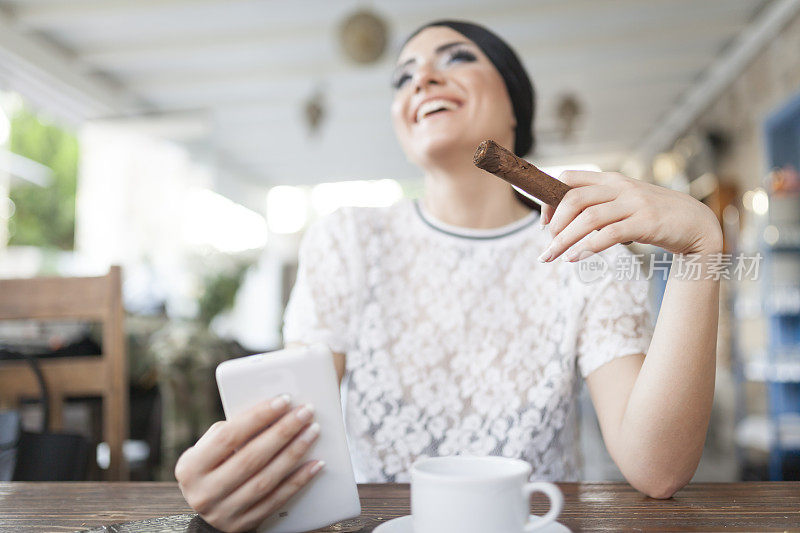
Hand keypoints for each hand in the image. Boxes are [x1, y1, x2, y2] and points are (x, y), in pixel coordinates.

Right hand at [174, 396, 322, 532]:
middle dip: (282, 431)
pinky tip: (315, 463)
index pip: (228, 437)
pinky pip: (277, 500)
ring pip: (266, 480)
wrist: (209, 511)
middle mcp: (205, 492)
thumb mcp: (208, 450)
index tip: (282, 400)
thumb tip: (271, 411)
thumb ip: (231, 433)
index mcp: (191, 467)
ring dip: (294, 453)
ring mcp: (224, 512)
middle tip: (305, 412)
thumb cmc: (213, 467)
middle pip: (251, 458)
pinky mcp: (244, 525)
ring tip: (312, 431)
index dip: (257, 417)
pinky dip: (298, 480)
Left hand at [538, 171, 722, 261]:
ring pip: (588, 218)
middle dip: (554, 222)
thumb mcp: (624, 203)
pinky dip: (587, 247)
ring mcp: (635, 204)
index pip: (569, 178)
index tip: (544, 222)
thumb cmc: (653, 215)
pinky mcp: (647, 223)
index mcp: (611, 180)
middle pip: (574, 199)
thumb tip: (562, 220)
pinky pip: (609, 234)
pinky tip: (574, 258)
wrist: (697, 223)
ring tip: (552, 256)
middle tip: (547, 243)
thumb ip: (599, 205)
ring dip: (564, 239)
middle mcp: (621, 188)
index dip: (550, 199)